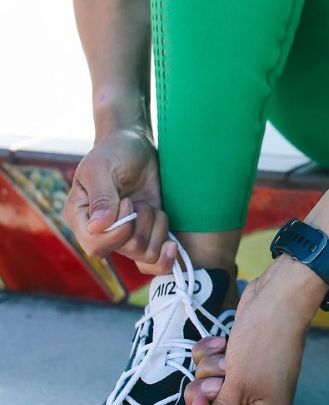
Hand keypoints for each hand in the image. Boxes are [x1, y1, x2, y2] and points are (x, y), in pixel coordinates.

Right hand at [63, 126, 175, 274]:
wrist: (135, 143)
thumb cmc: (114, 150)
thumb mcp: (102, 167)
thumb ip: (101, 196)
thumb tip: (98, 227)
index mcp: (80, 218)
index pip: (95, 245)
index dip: (119, 230)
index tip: (128, 202)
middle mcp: (100, 233)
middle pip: (126, 250)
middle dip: (141, 224)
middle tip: (138, 201)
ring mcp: (124, 236)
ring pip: (145, 255)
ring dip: (156, 228)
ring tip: (151, 207)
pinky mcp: (146, 235)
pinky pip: (156, 261)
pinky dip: (167, 252)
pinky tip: (172, 244)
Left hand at [183, 258, 325, 404]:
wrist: (277, 295)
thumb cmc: (264, 342)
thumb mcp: (240, 385)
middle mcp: (256, 398)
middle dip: (206, 393)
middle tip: (216, 378)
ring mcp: (246, 375)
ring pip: (208, 385)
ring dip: (209, 368)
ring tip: (225, 354)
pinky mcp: (236, 354)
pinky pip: (210, 363)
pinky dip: (211, 352)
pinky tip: (222, 341)